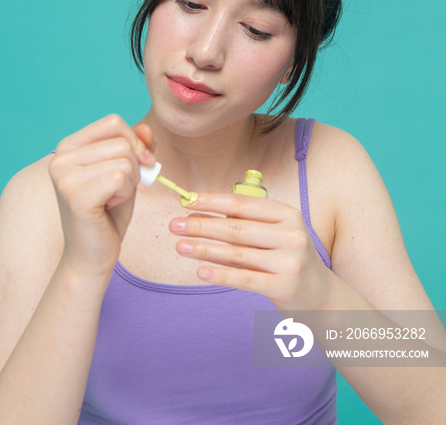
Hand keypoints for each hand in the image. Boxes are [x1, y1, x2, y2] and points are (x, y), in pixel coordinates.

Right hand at [49, 114, 154, 276]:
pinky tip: (108, 208)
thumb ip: (136, 147)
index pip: (113, 122)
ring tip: (110, 200)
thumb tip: (147, 129)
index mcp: (68, 146)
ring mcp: (63, 175)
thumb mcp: (127, 171)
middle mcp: (59, 157)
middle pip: (122, 142)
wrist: (92, 255)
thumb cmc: (109, 213)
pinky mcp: (75, 194)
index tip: (137, 165)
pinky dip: (125, 194)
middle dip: (133, 167)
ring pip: (125, 159)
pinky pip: (120, 177)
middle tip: (115, 191)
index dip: (134, 142)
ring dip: (129, 183)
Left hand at [169, 193, 331, 311]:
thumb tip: (197, 216)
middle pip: (237, 227)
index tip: (186, 200)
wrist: (323, 298)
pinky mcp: (285, 287)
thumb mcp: (276, 236)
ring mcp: (290, 261)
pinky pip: (245, 279)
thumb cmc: (289, 261)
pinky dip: (221, 274)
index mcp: (288, 215)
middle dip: (202, 225)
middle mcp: (292, 234)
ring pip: (237, 253)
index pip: (244, 204)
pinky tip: (200, 271)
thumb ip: (243, 227)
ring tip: (180, 246)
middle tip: (174, 225)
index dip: (213, 201)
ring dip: (204, 248)